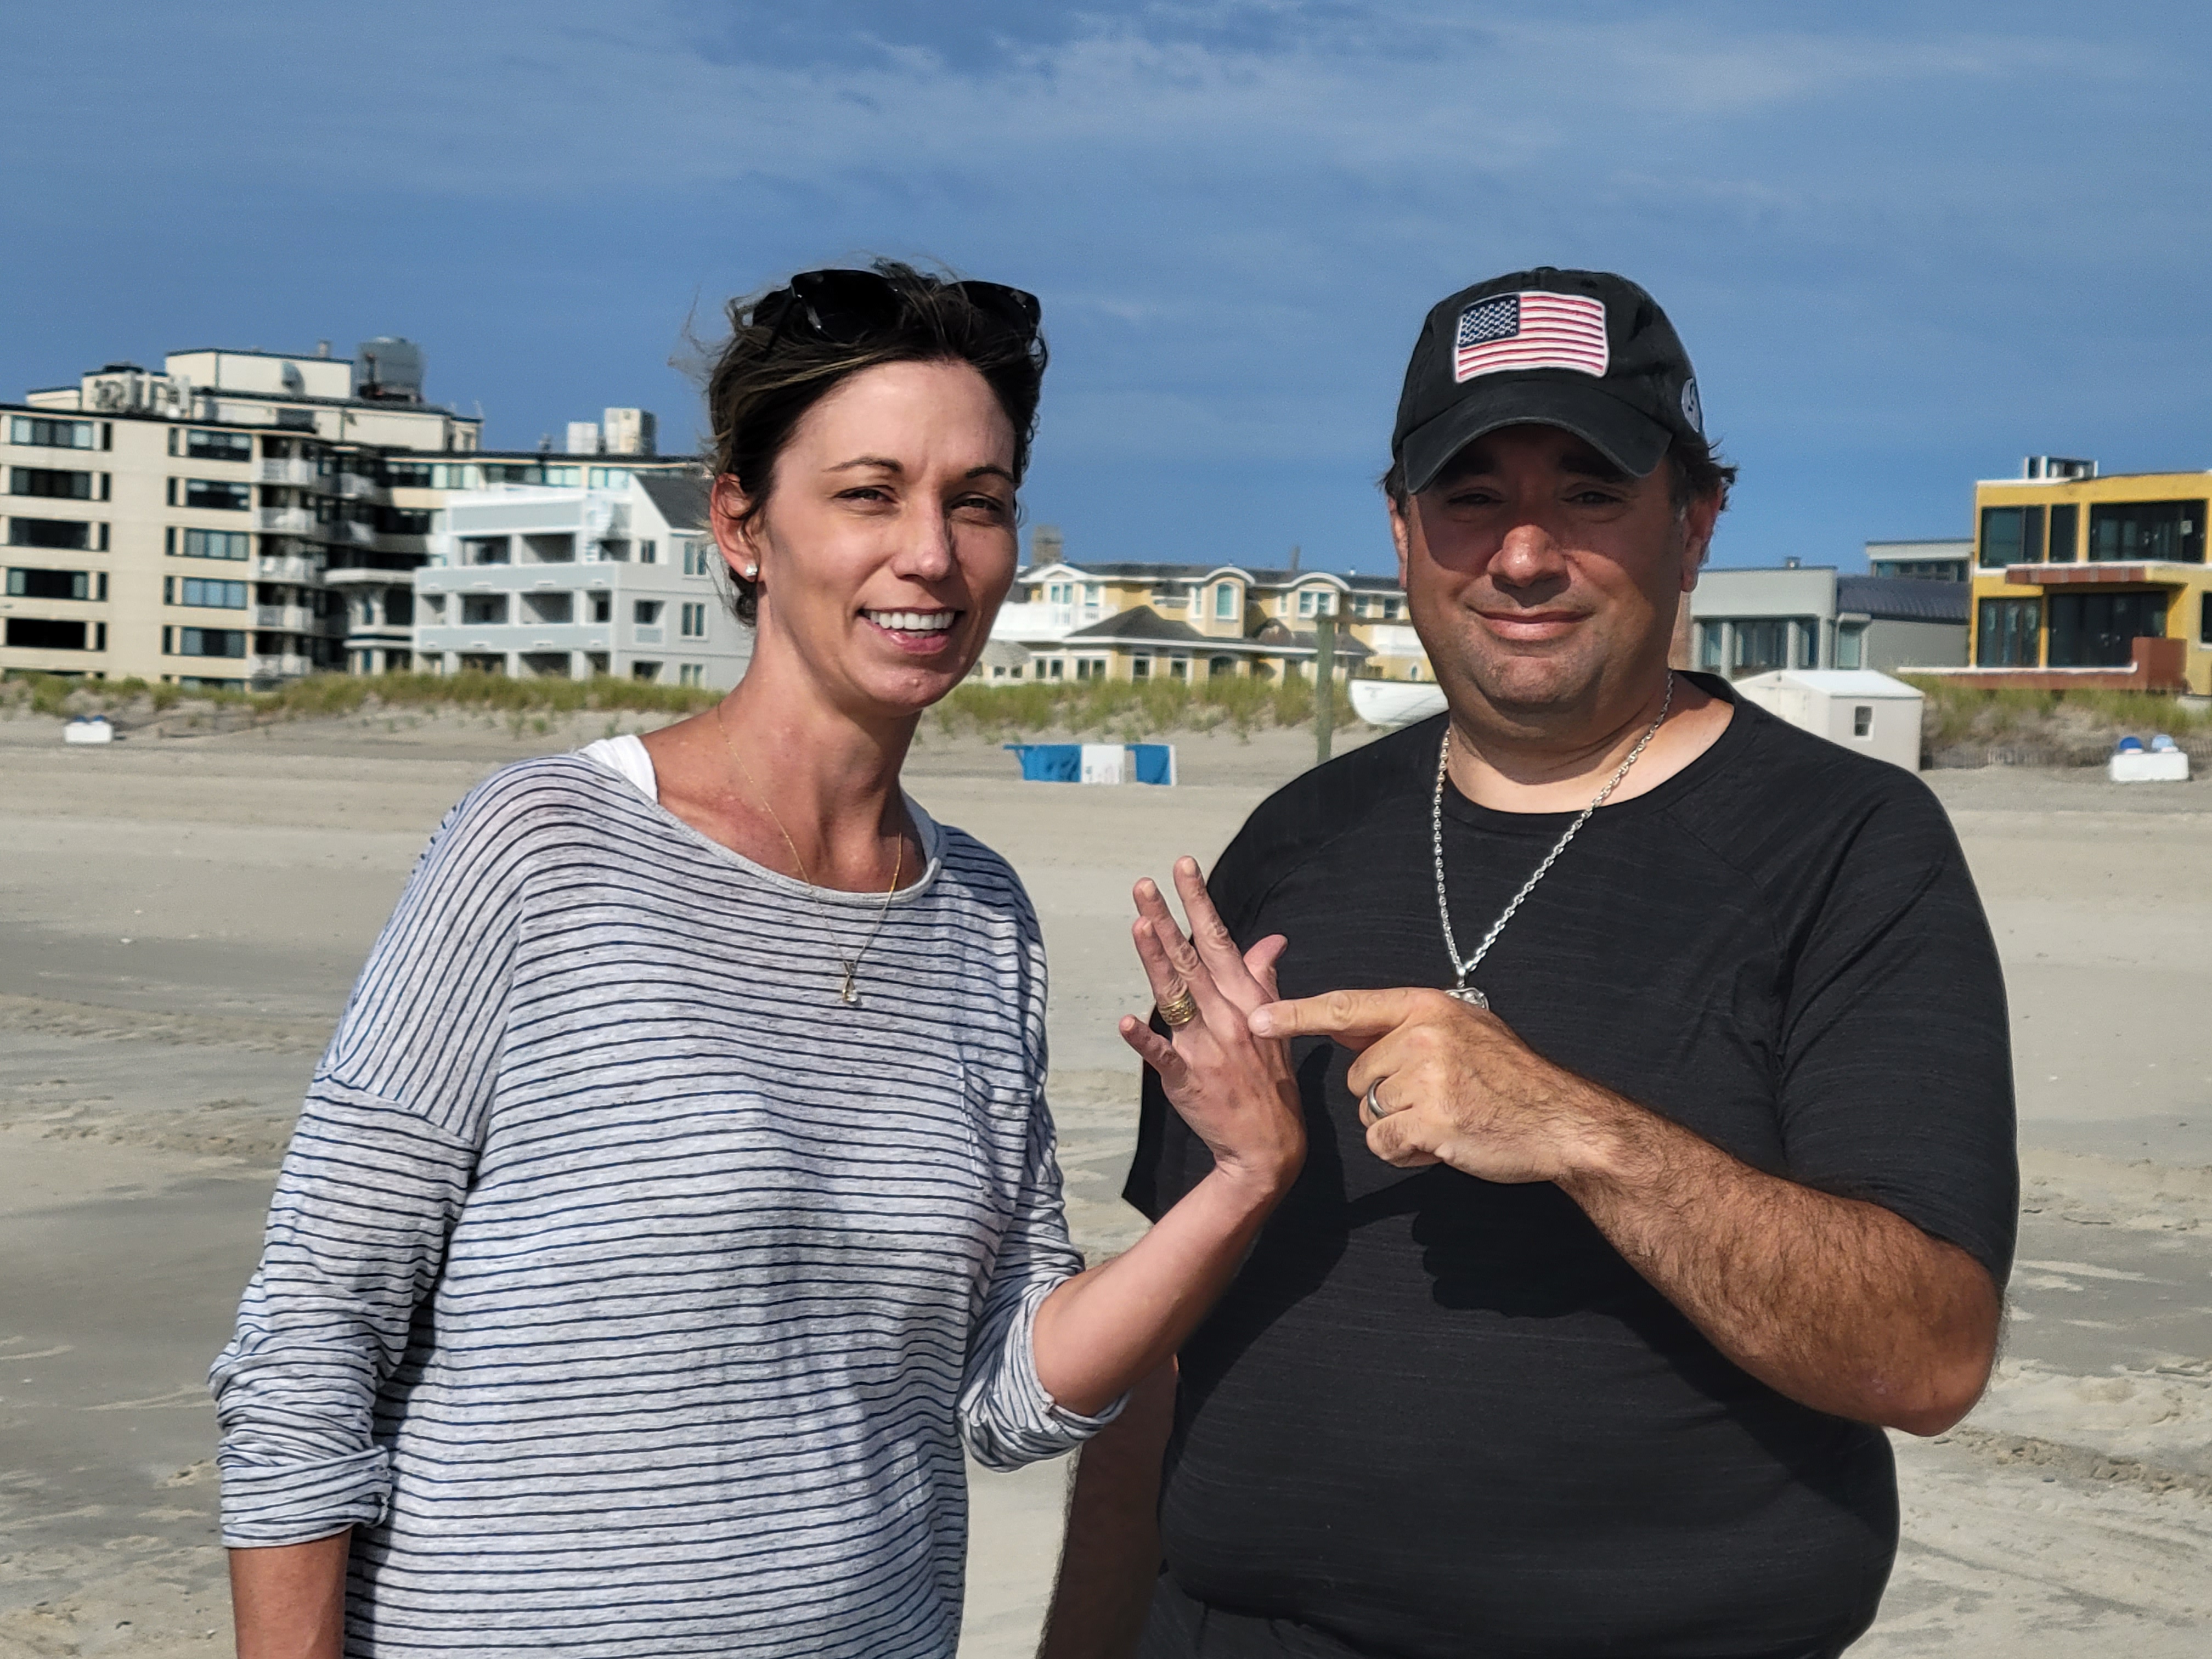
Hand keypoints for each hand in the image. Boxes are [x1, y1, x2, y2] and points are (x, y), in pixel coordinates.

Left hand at [1119, 858, 1302, 1195]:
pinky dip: (1145, 1038)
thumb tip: (1270, 940)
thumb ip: (1264, 976)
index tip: (1182, 866)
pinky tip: (1127, 1020)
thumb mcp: (1277, 1022)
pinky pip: (1162, 1054)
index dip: (1199, 901)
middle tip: (1142, 885)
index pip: (1218, 939)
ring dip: (1156, 960)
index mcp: (1247, 997)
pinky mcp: (1187, 1078)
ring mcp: (1207, 1046)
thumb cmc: (1270, 1078)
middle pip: (1191, 959)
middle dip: (1166, 919)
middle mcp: (1228, 1015)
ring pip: (1176, 995)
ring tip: (1137, 924)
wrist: (1269, 1144)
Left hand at [1250, 988, 1620, 1181]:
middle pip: (1357, 1075)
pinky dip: (1407, 1153)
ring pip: (1369, 1112)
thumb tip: (1340, 1023)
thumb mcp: (1462, 1030)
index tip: (1255, 1019)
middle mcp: (1422, 1036)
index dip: (1295, 1014)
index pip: (1345, 1007)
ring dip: (1398, 1127)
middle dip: (1386, 1095)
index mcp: (1426, 1006)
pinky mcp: (1431, 1121)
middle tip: (1438, 1099)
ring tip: (1447, 1119)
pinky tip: (1444, 1143)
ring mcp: (1427, 1078)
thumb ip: (1402, 1026)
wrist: (1560, 1121)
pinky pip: (1384, 1143)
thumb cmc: (1511, 1079)